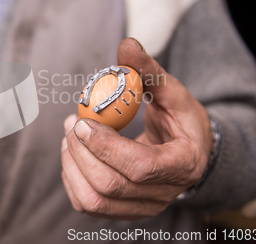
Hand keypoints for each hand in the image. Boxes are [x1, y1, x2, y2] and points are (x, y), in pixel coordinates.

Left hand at [60, 38, 211, 219]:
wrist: (187, 152)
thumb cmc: (179, 119)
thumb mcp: (171, 91)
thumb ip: (148, 70)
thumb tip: (126, 44)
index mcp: (182, 164)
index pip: (141, 167)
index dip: (107, 146)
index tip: (83, 121)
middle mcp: (163, 194)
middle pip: (110, 185)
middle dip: (81, 152)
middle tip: (70, 123)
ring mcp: (142, 208)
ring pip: (94, 201)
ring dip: (72, 165)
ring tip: (68, 135)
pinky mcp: (123, 211)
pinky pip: (87, 205)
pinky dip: (71, 178)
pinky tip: (73, 154)